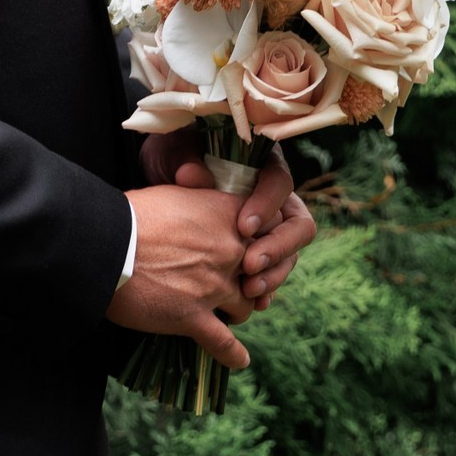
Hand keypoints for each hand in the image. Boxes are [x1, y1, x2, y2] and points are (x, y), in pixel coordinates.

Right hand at [107, 182, 256, 370]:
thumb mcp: (174, 192)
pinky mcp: (192, 317)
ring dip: (240, 309)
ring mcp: (213, 287)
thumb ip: (201, 197)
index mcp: (226, 215)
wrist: (102, 243)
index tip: (257, 246)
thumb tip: (203, 195)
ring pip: (246, 306)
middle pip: (262, 271)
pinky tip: (239, 360)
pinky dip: (232, 354)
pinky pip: (223, 343)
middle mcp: (228, 251)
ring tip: (230, 313)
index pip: (273, 228)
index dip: (268, 240)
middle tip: (245, 283)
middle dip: (255, 279)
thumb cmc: (129, 214)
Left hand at [139, 130, 316, 311]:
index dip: (267, 205)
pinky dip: (266, 288)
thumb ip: (184, 160)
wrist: (159, 178)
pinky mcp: (256, 251)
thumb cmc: (170, 157)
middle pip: (297, 224)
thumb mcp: (171, 152)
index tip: (244, 227)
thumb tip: (191, 175)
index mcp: (260, 164)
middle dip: (277, 247)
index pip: (279, 183)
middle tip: (249, 265)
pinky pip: (272, 272)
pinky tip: (253, 302)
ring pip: (289, 253)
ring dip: (273, 274)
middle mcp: (272, 197)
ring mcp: (269, 227)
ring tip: (248, 290)